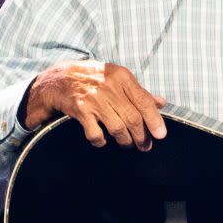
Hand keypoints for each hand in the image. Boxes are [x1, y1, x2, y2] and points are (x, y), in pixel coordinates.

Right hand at [23, 60, 166, 150]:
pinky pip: (96, 133)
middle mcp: (109, 87)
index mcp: (122, 77)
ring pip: (118, 128)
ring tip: (127, 144)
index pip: (144, 101)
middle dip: (141, 136)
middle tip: (145, 146)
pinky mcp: (81, 110)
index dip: (155, 120)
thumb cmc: (95, 78)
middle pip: (133, 118)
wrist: (61, 79)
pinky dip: (101, 141)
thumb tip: (161, 103)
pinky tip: (103, 140)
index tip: (161, 134)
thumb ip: (140, 92)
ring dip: (125, 141)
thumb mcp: (119, 79)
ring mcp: (94, 99)